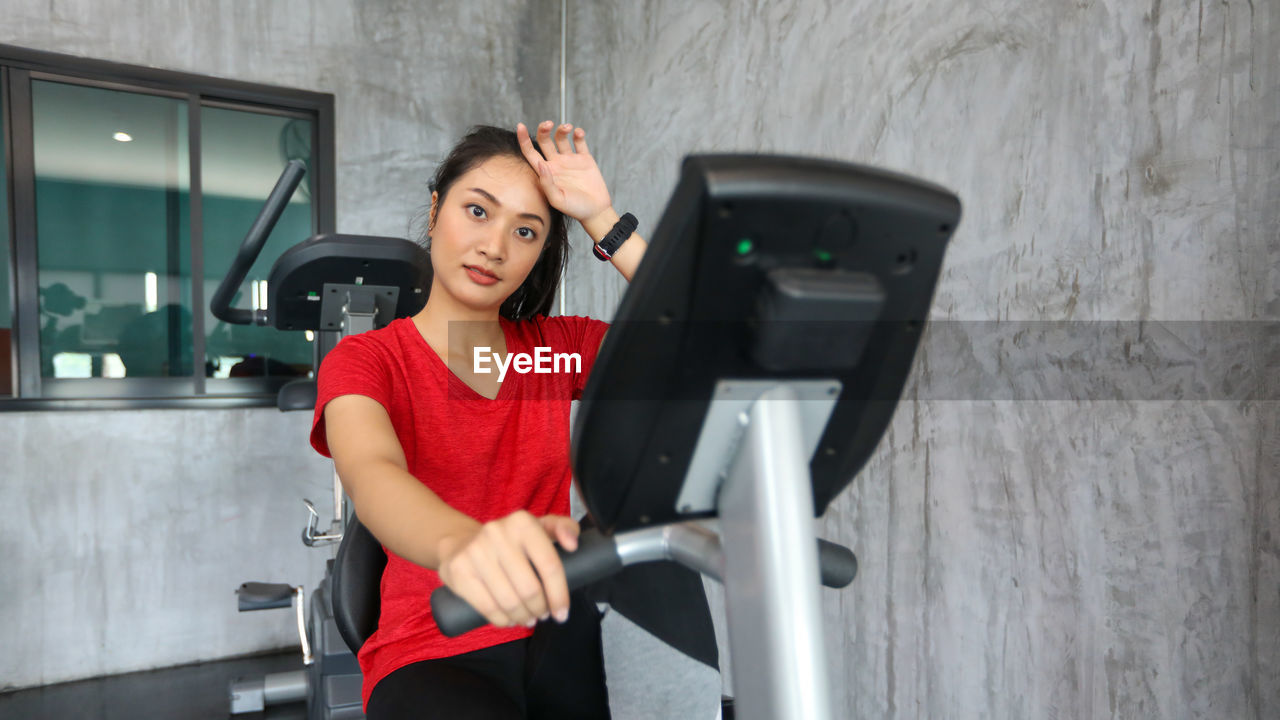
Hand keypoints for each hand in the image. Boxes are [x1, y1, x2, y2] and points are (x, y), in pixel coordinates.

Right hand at [436, 510, 579, 627]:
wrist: (460, 543)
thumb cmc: (509, 541)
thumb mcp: (538, 527)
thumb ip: (564, 528)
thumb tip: (573, 545)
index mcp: (523, 522)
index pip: (550, 565)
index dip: (559, 594)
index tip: (562, 612)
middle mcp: (498, 533)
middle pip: (530, 588)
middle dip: (540, 609)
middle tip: (542, 614)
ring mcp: (476, 552)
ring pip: (509, 601)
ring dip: (523, 617)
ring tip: (527, 618)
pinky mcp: (459, 571)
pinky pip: (488, 607)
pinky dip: (503, 620)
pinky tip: (509, 620)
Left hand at [517, 121, 613, 227]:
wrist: (595, 212)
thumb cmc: (575, 209)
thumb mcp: (557, 199)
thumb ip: (547, 183)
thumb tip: (540, 163)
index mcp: (546, 172)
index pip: (530, 152)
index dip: (523, 139)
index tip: (520, 126)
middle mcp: (556, 164)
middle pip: (544, 140)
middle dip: (544, 129)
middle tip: (548, 124)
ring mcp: (570, 160)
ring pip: (561, 138)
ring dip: (562, 129)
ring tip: (568, 127)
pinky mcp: (585, 159)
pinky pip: (579, 142)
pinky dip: (578, 134)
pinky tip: (578, 133)